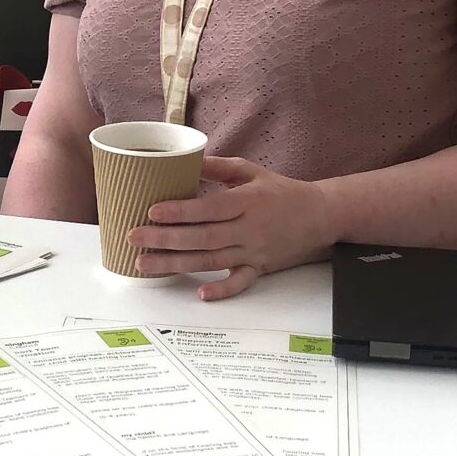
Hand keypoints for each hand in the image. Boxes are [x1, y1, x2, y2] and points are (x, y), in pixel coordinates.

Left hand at [129, 155, 335, 300]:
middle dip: (166, 239)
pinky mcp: (260, 269)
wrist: (321, 216)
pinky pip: (241, 282)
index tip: (152, 211)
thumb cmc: (282, 192)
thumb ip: (218, 167)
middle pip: (203, 237)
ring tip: (145, 264)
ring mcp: (254, 251)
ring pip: (211, 260)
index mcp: (247, 201)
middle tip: (135, 238)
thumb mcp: (252, 171)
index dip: (180, 211)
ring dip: (176, 264)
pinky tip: (201, 295)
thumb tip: (185, 160)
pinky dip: (223, 290)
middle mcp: (249, 228)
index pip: (209, 208)